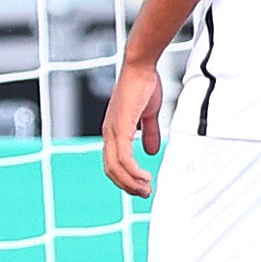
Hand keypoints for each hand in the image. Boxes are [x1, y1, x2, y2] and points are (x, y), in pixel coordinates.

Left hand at [101, 59, 163, 197]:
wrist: (141, 67)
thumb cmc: (143, 85)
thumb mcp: (148, 115)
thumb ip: (149, 133)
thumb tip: (151, 151)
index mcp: (114, 131)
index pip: (113, 162)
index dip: (125, 177)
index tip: (141, 185)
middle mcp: (109, 133)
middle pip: (111, 170)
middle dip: (128, 185)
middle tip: (145, 193)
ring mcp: (112, 131)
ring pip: (116, 168)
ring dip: (131, 182)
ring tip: (146, 189)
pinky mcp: (120, 128)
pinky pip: (124, 158)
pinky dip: (134, 171)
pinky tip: (145, 177)